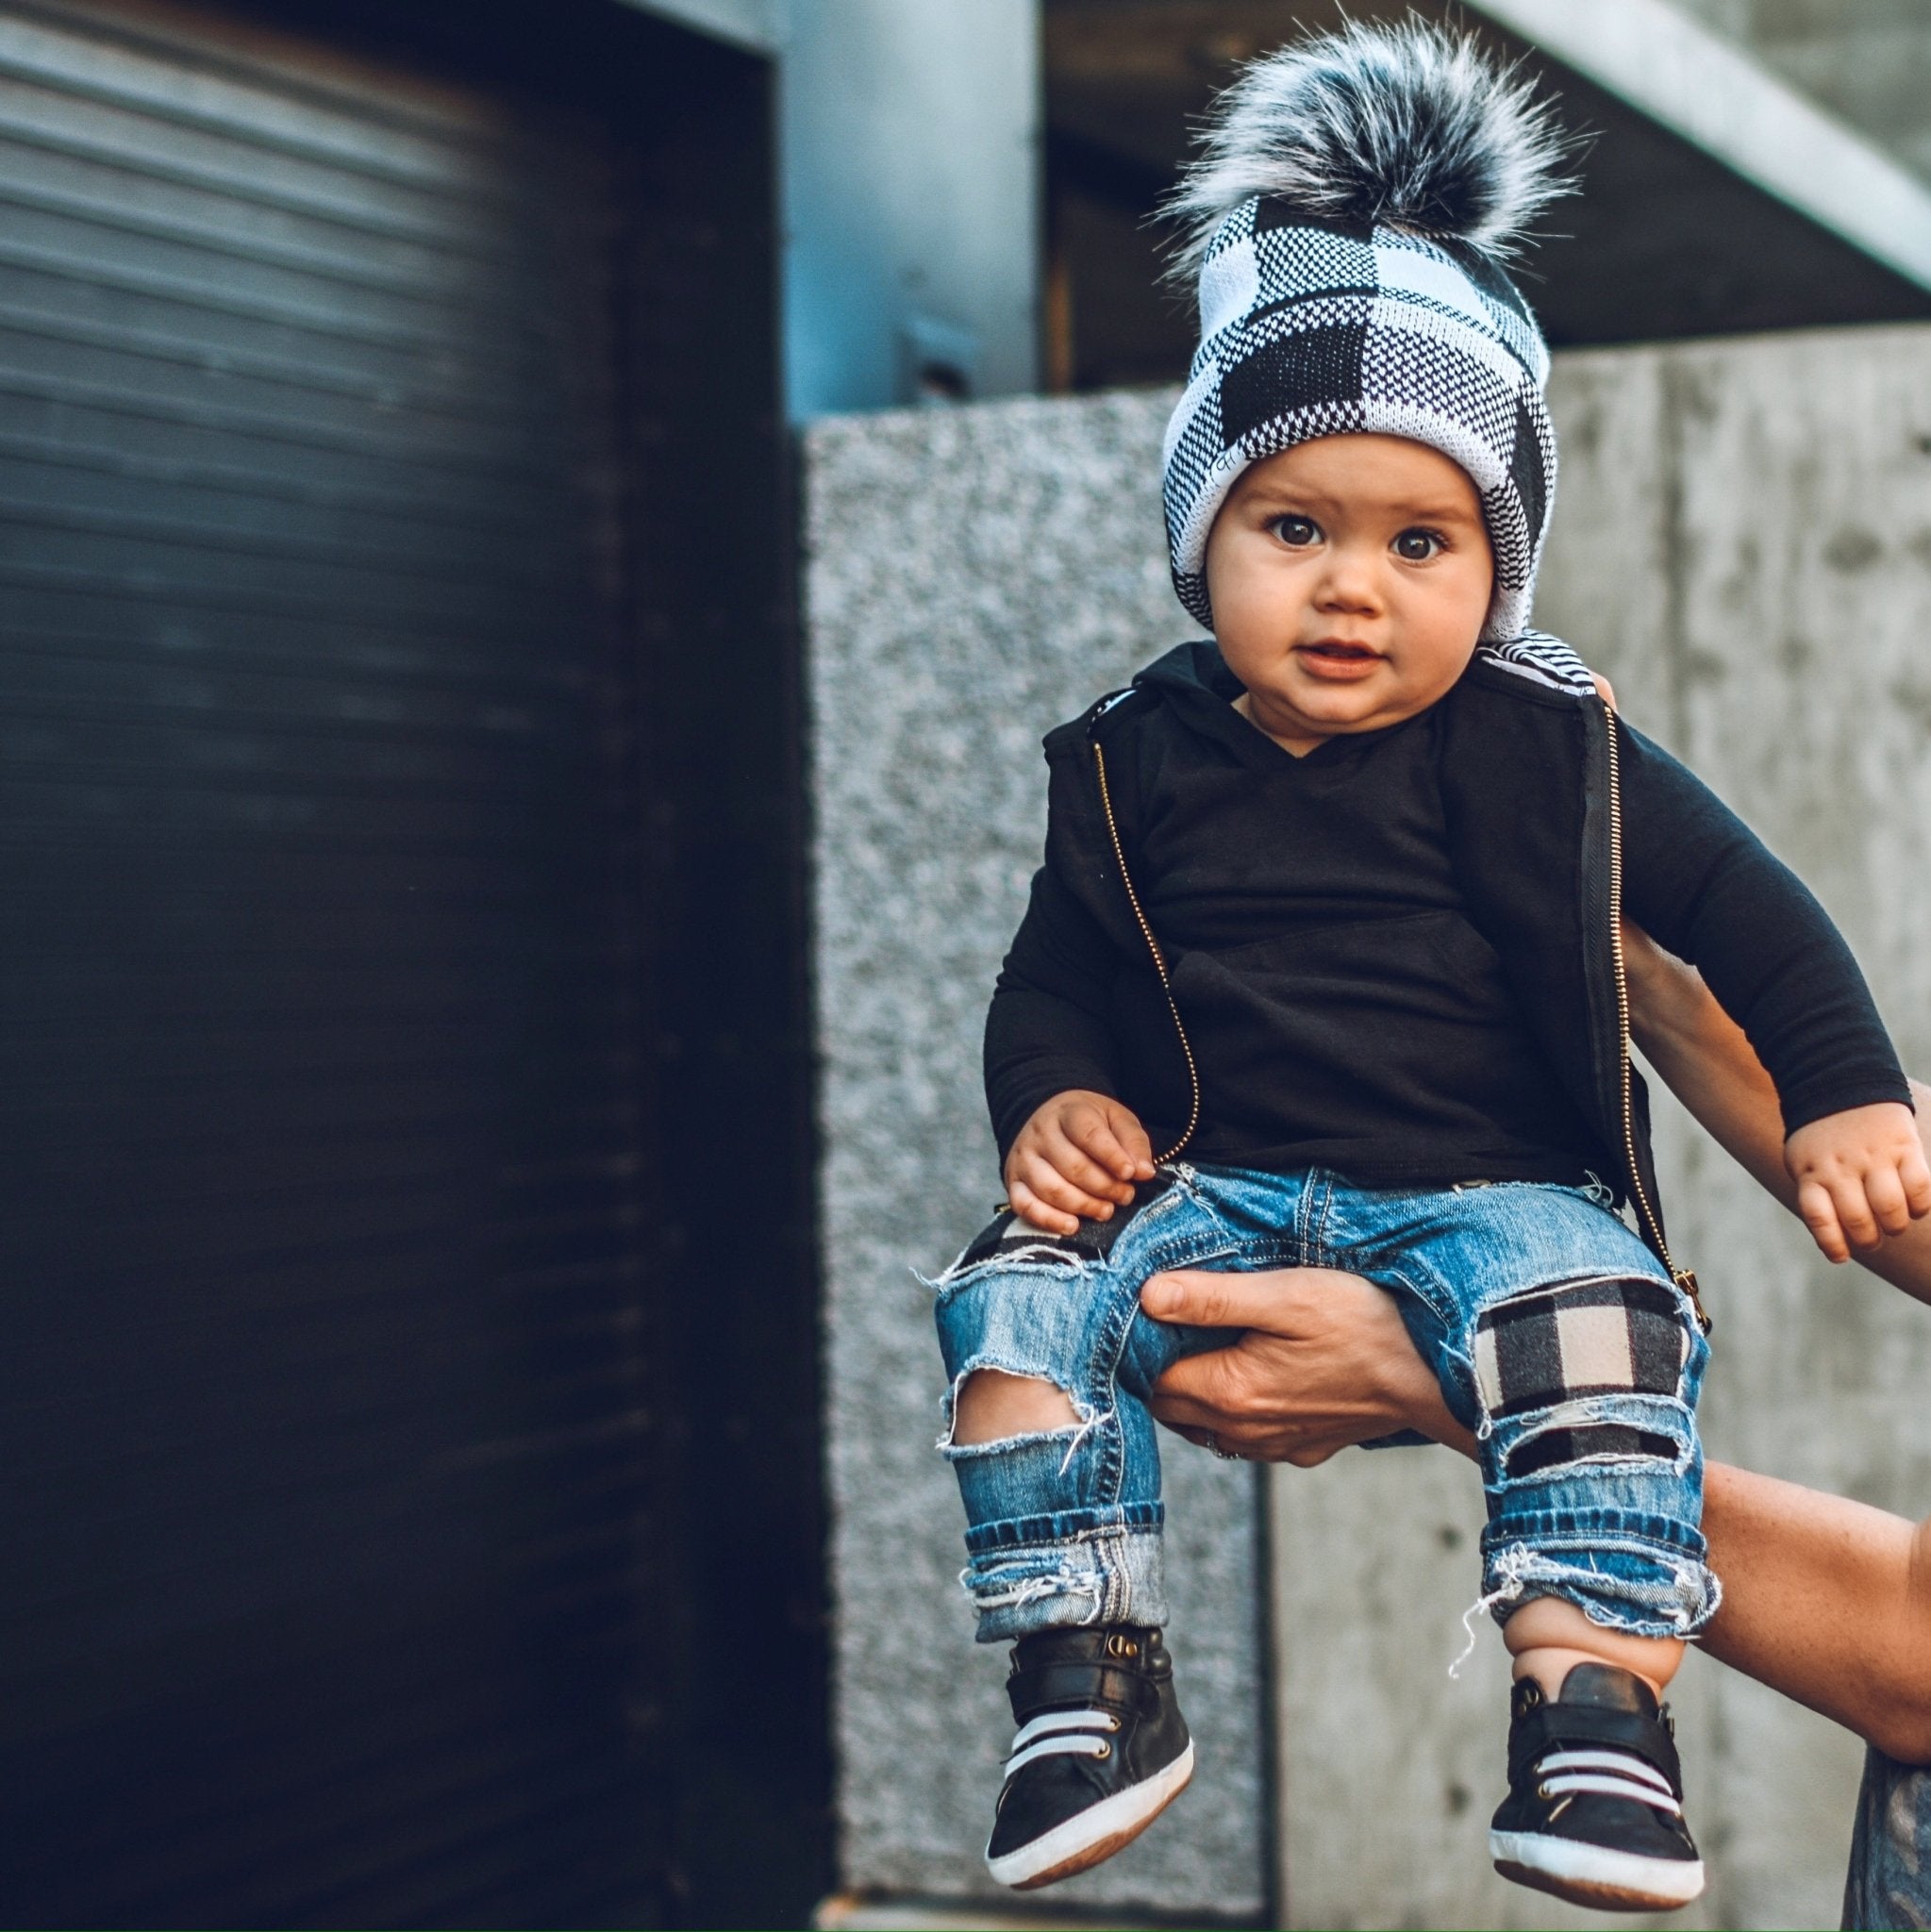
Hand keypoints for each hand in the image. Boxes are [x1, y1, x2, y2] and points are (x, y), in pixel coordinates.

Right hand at [1003, 1090, 1155, 1234]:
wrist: (1051, 1120)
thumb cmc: (1091, 1124)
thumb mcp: (1118, 1120)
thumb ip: (1134, 1142)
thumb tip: (1144, 1172)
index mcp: (1069, 1112)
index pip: (1088, 1134)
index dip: (1111, 1157)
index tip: (1130, 1174)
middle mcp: (1041, 1133)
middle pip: (1072, 1167)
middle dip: (1104, 1187)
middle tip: (1125, 1196)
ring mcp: (1024, 1159)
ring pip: (1051, 1189)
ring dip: (1084, 1206)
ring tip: (1106, 1210)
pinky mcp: (1014, 1182)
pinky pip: (1025, 1206)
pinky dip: (1049, 1220)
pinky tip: (1073, 1225)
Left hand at [1140, 1267, 1473, 1465]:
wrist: (1438, 1375)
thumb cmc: (1365, 1325)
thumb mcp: (1286, 1294)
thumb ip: (1210, 1298)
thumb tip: (1146, 1296)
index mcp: (1229, 1393)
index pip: (1149, 1377)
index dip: (1143, 1343)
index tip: (1153, 1309)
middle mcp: (1242, 1432)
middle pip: (1169, 1405)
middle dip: (1161, 1367)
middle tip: (1176, 1321)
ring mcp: (1273, 1446)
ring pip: (1203, 1425)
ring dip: (1195, 1390)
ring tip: (1210, 1343)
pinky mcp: (1302, 1449)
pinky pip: (1244, 1436)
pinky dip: (1232, 1410)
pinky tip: (1253, 1372)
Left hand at [1786, 1101, 1930, 1262]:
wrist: (1838, 1078)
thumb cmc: (1820, 1132)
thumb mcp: (1802, 1159)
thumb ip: (1815, 1192)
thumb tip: (1836, 1238)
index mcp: (1811, 1172)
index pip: (1819, 1218)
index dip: (1832, 1244)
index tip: (1841, 1256)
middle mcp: (1841, 1167)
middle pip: (1860, 1221)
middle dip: (1869, 1240)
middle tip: (1872, 1238)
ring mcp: (1873, 1156)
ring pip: (1892, 1209)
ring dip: (1896, 1225)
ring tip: (1893, 1223)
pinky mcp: (1902, 1145)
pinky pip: (1920, 1186)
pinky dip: (1920, 1205)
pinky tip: (1914, 1206)